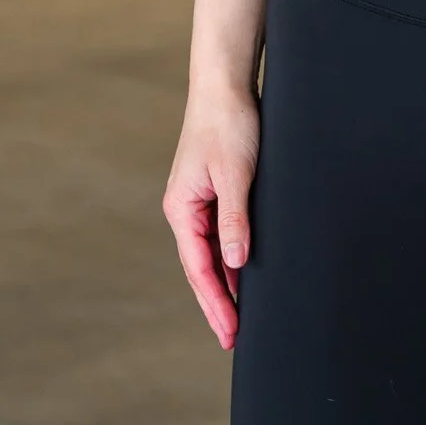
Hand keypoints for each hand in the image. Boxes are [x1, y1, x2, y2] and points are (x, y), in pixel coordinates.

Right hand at [162, 86, 259, 349]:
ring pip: (210, 253)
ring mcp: (197, 201)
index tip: (230, 333)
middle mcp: (185, 209)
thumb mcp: (235, 175)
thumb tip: (235, 263)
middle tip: (234, 338)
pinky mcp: (213, 190)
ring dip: (224, 282)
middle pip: (201, 267)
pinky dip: (230, 256)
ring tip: (239, 317)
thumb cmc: (229, 125)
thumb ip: (235, 220)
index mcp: (182, 209)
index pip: (199, 269)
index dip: (215, 303)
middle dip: (217, 303)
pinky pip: (220, 234)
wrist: (226, 86)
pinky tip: (243, 274)